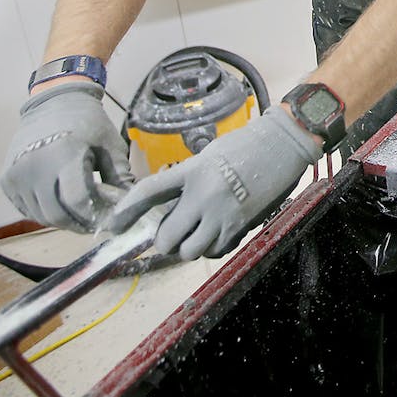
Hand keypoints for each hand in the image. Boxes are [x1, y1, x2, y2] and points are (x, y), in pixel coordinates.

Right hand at [0, 83, 131, 231]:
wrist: (54, 102)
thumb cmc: (88, 123)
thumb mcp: (111, 146)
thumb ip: (120, 178)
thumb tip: (129, 209)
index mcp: (64, 155)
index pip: (78, 202)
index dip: (95, 216)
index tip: (107, 219)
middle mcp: (35, 167)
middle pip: (57, 215)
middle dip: (79, 224)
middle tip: (94, 221)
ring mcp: (17, 175)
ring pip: (41, 216)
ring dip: (62, 220)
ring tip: (78, 211)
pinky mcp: (7, 180)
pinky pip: (27, 209)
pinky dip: (44, 212)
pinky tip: (60, 202)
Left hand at [106, 107, 321, 260]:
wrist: (284, 145)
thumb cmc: (246, 144)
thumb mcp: (209, 155)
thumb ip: (188, 179)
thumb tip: (171, 206)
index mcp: (192, 170)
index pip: (149, 193)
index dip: (126, 212)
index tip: (112, 226)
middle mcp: (203, 195)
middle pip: (166, 237)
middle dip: (165, 241)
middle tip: (171, 234)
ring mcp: (223, 214)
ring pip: (190, 251)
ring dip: (189, 247)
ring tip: (197, 234)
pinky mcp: (241, 227)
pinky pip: (215, 251)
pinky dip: (212, 248)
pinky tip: (217, 233)